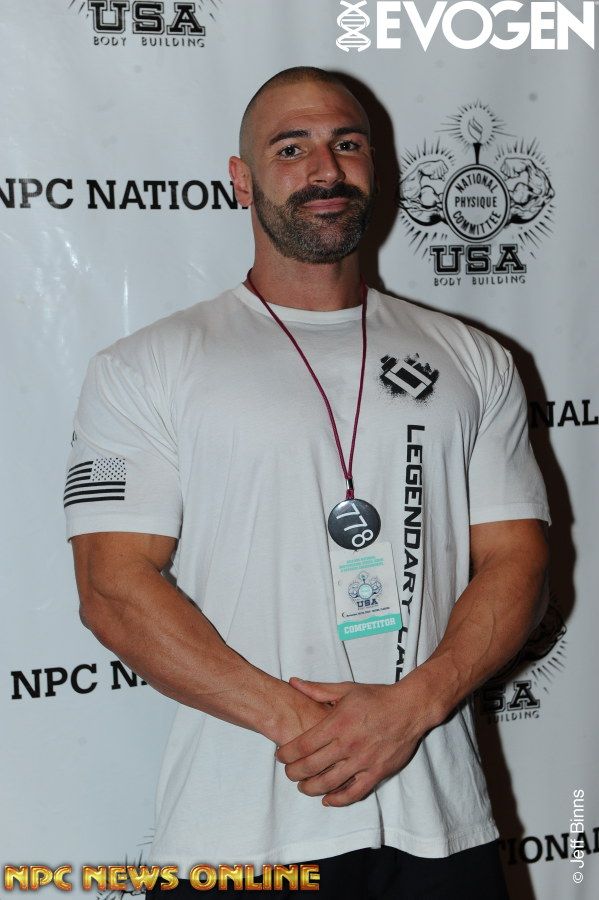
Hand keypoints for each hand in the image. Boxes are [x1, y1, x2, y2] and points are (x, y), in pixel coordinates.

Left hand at [275, 676, 431, 806]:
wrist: (409, 708)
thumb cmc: (377, 698)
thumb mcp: (346, 689)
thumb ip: (317, 689)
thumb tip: (293, 682)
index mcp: (337, 723)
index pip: (303, 745)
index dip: (287, 754)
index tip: (280, 756)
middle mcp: (347, 744)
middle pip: (311, 767)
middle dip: (294, 773)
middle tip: (288, 773)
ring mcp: (363, 760)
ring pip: (329, 783)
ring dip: (311, 788)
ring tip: (303, 786)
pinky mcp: (377, 772)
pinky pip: (354, 792)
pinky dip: (338, 799)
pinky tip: (328, 799)